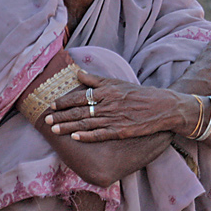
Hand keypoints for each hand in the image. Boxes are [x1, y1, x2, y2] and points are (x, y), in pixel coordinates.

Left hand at [45, 70, 181, 141]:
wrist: (163, 106)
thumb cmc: (140, 94)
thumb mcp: (118, 82)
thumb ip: (96, 79)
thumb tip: (78, 73)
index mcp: (108, 90)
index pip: (81, 96)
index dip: (65, 101)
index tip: (52, 105)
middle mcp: (109, 104)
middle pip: (80, 110)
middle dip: (61, 116)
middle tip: (46, 120)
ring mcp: (115, 118)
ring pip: (87, 123)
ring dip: (68, 126)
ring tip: (54, 129)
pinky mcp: (122, 130)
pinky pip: (101, 134)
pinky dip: (87, 135)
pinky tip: (75, 137)